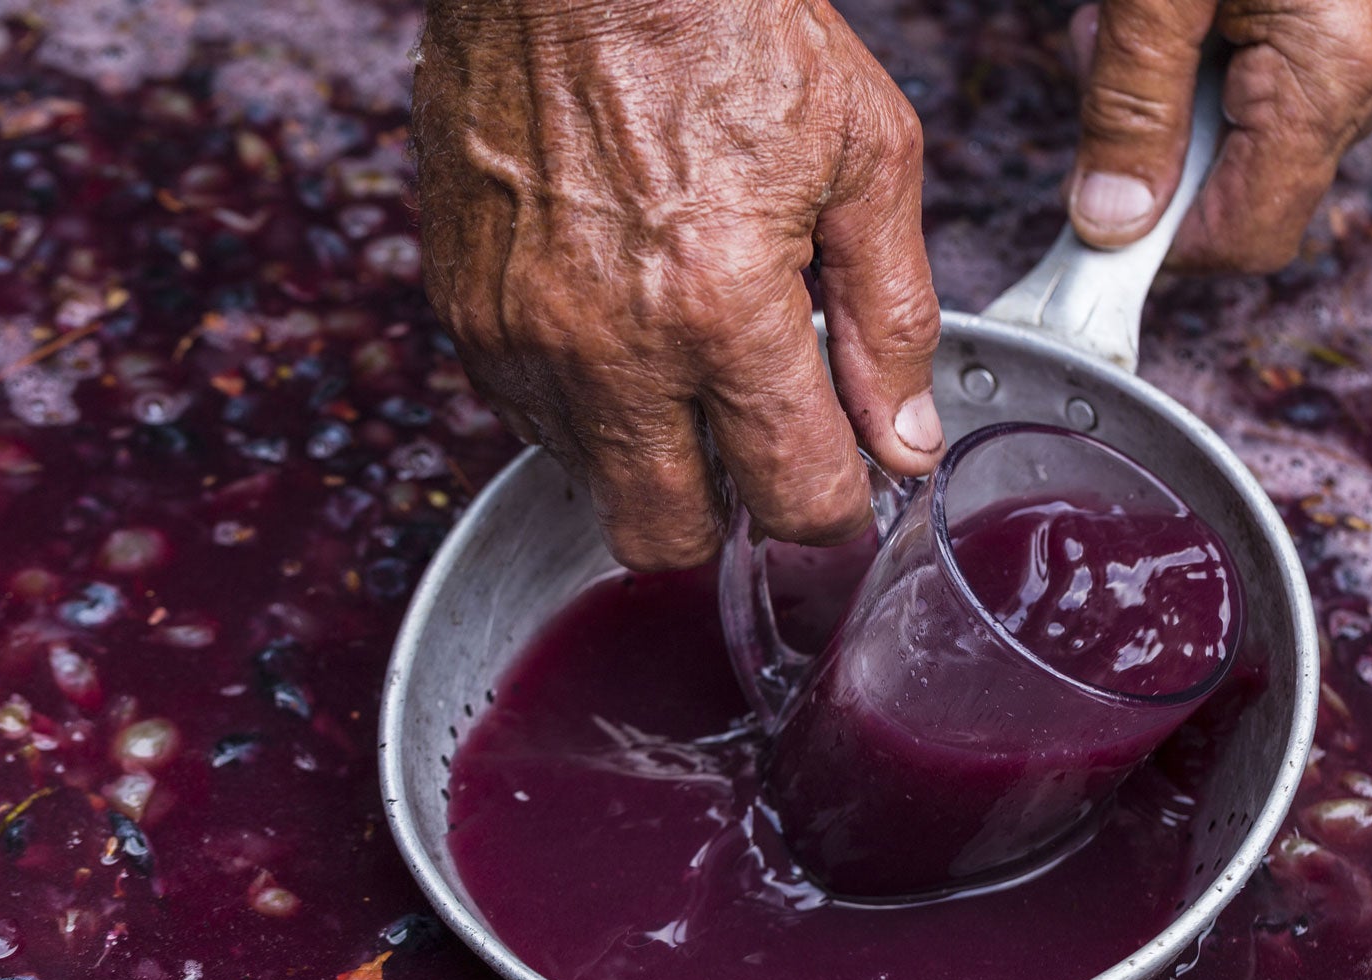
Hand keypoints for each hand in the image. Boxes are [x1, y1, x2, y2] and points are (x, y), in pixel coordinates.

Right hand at [412, 0, 942, 570]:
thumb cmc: (723, 25)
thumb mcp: (864, 156)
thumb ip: (891, 318)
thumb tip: (904, 440)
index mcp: (722, 307)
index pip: (790, 492)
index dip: (833, 512)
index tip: (841, 494)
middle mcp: (609, 344)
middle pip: (665, 537)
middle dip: (725, 519)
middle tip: (755, 458)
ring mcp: (523, 334)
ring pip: (591, 481)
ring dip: (648, 453)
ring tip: (683, 357)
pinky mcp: (467, 309)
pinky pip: (526, 415)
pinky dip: (582, 401)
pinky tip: (620, 328)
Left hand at [1065, 0, 1371, 270]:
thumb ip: (1128, 110)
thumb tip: (1109, 221)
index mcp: (1333, 74)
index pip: (1246, 237)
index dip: (1163, 246)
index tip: (1093, 222)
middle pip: (1245, 182)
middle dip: (1160, 144)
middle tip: (1114, 58)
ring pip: (1252, 128)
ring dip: (1176, 91)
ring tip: (1146, 12)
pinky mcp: (1361, 15)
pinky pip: (1273, 73)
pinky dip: (1208, 53)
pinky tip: (1185, 1)